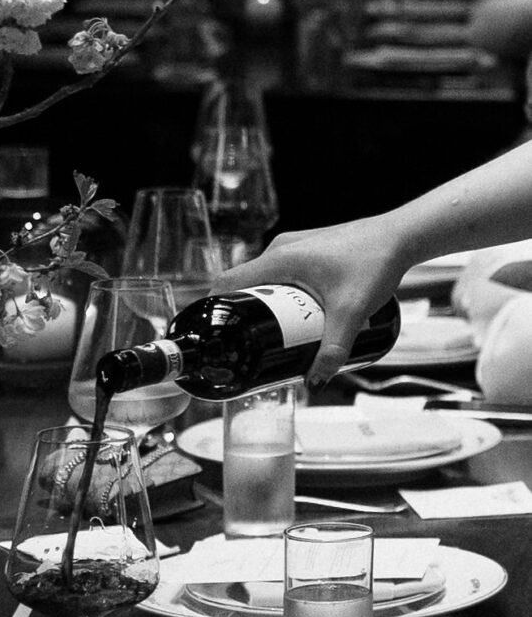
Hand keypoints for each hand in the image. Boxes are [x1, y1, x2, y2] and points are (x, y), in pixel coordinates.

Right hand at [208, 214, 407, 390]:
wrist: (401, 236)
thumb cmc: (375, 263)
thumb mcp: (351, 312)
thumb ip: (334, 348)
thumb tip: (316, 380)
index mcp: (279, 259)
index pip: (228, 282)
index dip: (216, 308)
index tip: (218, 332)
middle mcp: (281, 248)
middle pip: (244, 284)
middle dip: (244, 314)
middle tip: (250, 343)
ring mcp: (294, 246)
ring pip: (265, 279)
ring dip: (264, 304)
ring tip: (273, 333)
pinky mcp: (308, 249)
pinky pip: (281, 272)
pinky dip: (279, 292)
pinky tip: (295, 312)